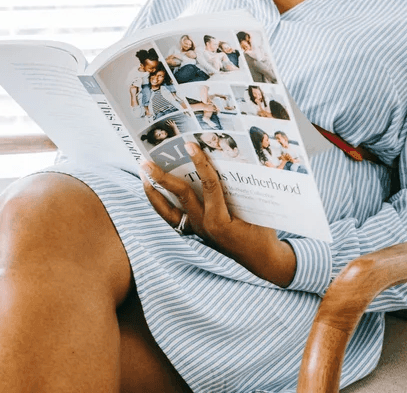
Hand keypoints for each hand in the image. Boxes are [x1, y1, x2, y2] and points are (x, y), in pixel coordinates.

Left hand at [139, 143, 296, 286]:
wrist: (261, 260)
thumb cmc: (262, 233)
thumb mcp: (259, 210)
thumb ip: (246, 189)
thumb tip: (238, 160)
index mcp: (220, 221)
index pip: (209, 186)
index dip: (201, 164)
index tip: (190, 146)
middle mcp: (204, 225)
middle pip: (181, 196)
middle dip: (162, 177)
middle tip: (145, 160)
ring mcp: (196, 230)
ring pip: (168, 211)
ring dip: (154, 192)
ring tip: (143, 174)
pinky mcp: (194, 233)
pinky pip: (172, 218)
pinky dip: (161, 204)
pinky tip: (153, 191)